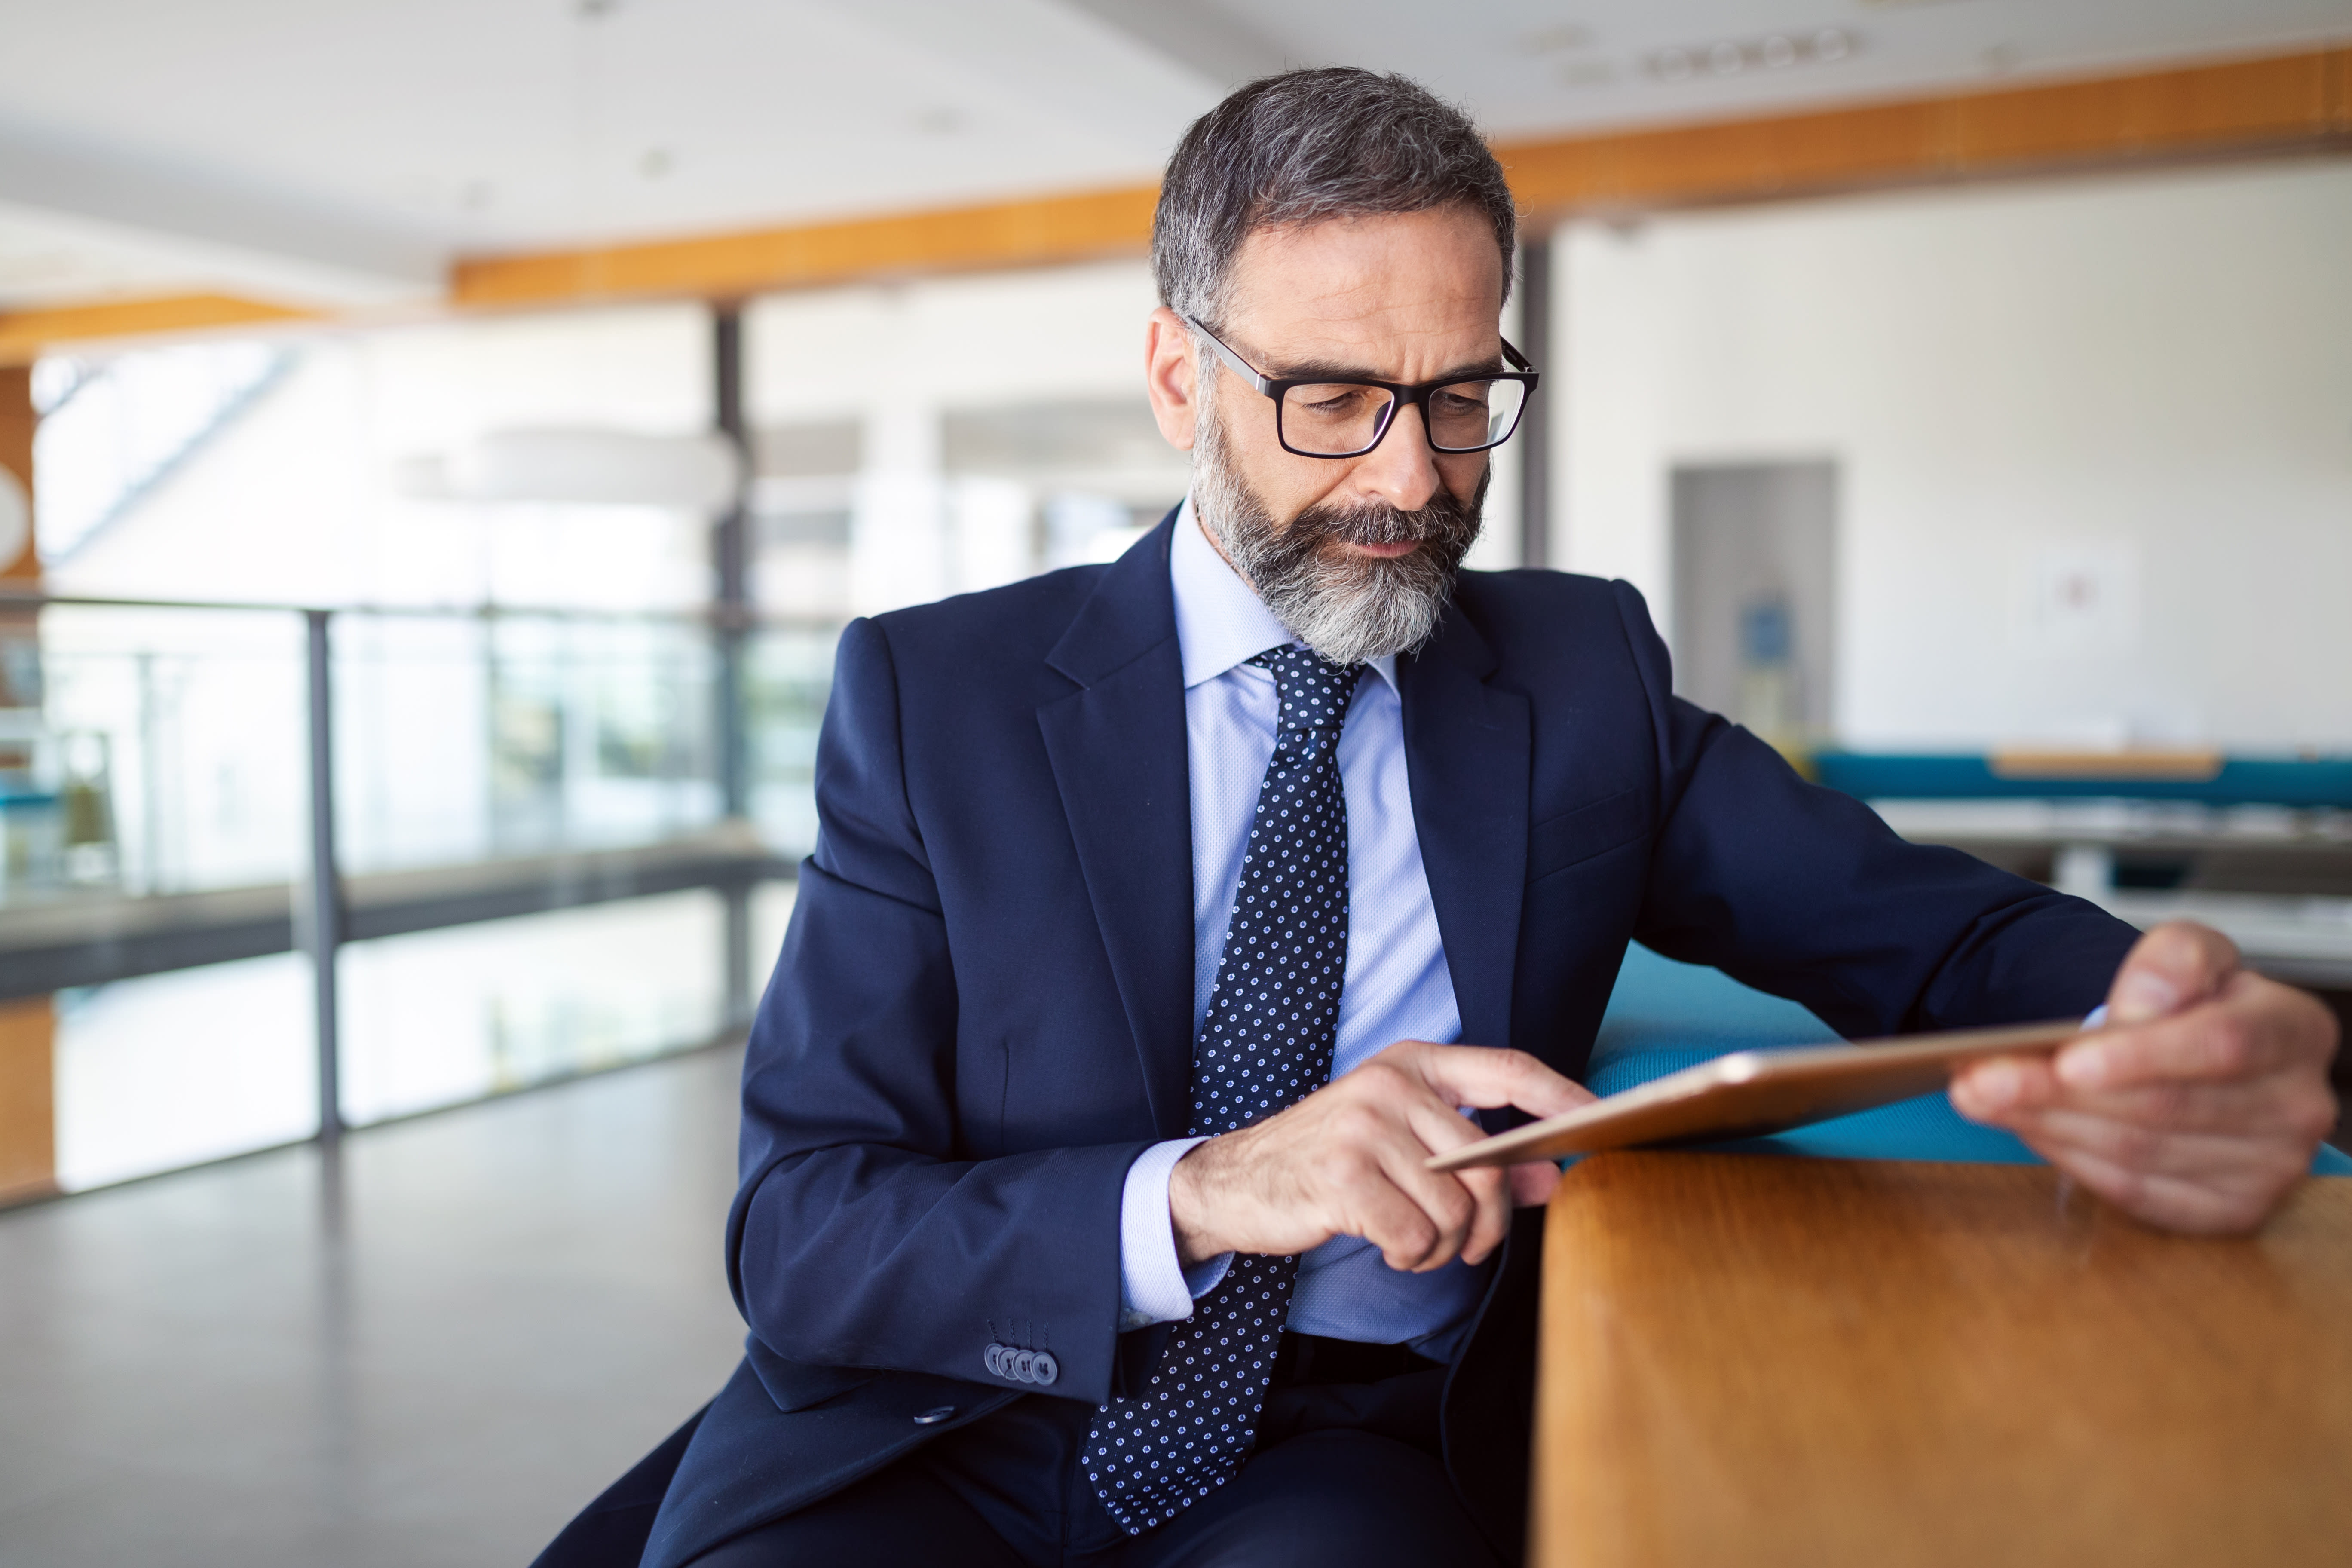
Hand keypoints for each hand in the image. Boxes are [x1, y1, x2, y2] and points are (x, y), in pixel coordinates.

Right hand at [1167, 1041, 1592, 1272]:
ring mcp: (1362, 1127)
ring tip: (1413, 1244)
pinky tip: (1388, 1249)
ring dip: (1444, 1248)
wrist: (1236, 1181)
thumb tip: (1554, 1176)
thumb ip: (1482, 1159)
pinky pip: (1416, 1237)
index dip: (1561, 1094)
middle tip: (1470, 1247)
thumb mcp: (1405, 1146)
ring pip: (1454, 1209)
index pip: (1508, 1068)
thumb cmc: (1331, 1163)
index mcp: (1413, 1065)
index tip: (1602, 1118)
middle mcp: (1390, 1085)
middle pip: (1488, 1164)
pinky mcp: (1340, 1176)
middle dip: (1490, 1222)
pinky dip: (1412, 1259)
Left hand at [1951, 921, 2339, 1233]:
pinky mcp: (2230, 1209)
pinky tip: (2029, 1128)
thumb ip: (2173, 960)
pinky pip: (2137, 1192)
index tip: (2065, 1059)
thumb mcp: (2190, 955)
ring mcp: (2270, 1168)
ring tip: (1984, 1095)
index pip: (2219, 1046)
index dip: (2139, 1056)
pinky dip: (2072, 1159)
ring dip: (2049, 1124)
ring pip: (2139, 1151)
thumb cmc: (2193, 1003)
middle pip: (2163, 1106)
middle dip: (2058, 1092)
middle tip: (1980, 1077)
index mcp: (2294, 1031)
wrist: (2194, 1049)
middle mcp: (2295, 1106)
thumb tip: (2142, 1002)